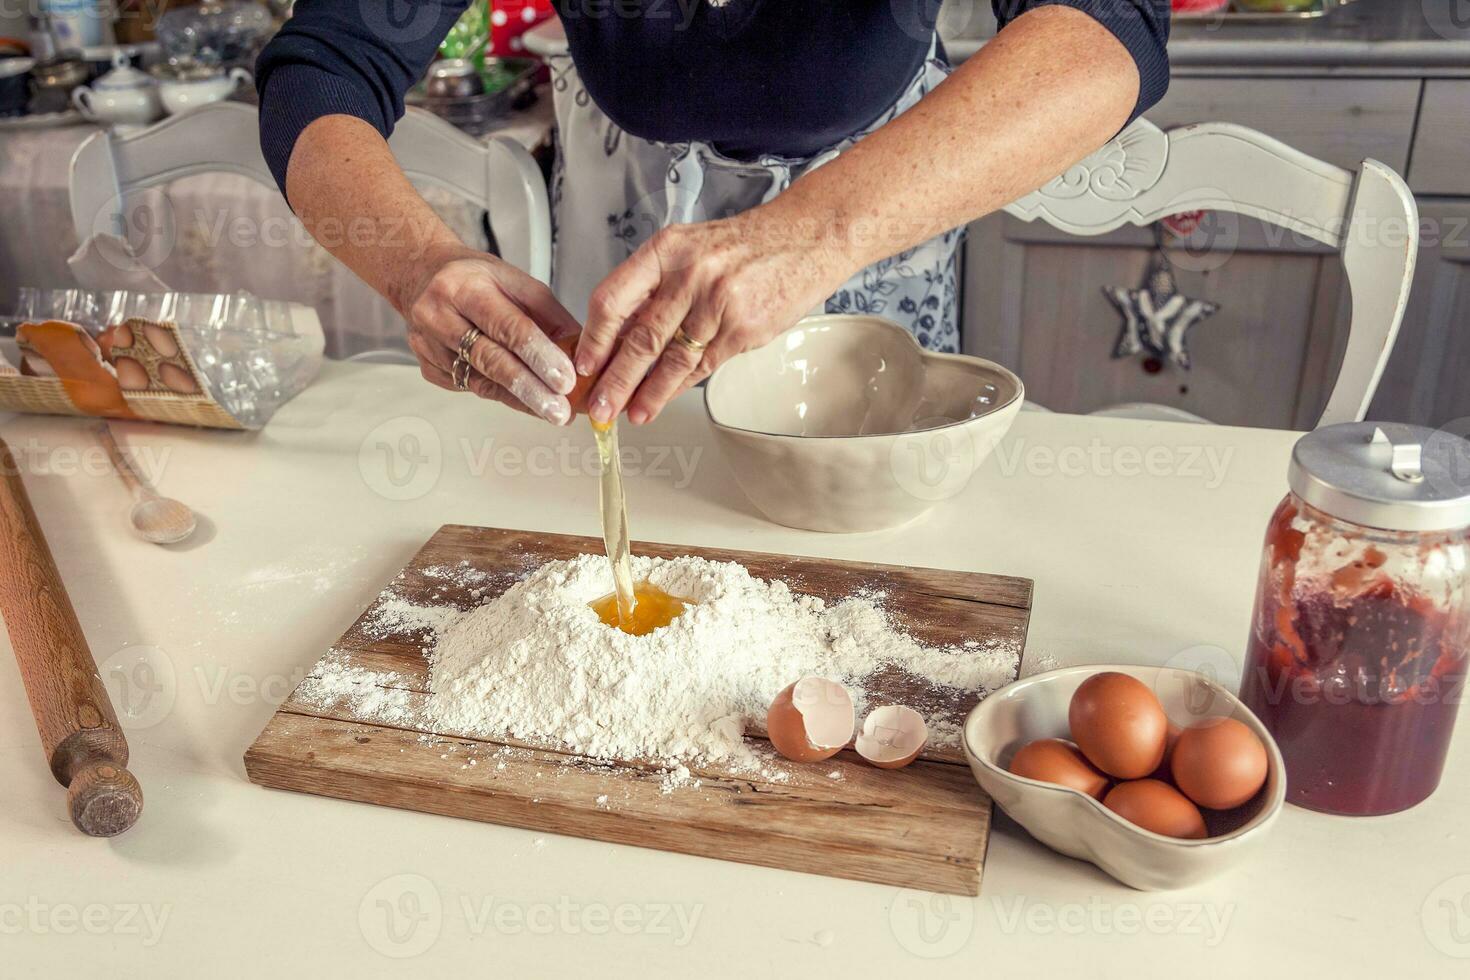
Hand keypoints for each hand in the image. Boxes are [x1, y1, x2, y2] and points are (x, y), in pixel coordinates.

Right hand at [401, 245, 580, 424]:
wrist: (425, 278)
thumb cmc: (477, 280)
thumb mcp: (519, 283)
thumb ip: (551, 317)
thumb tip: (583, 354)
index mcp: (465, 286)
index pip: (507, 326)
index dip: (539, 356)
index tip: (565, 380)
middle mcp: (439, 315)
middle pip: (491, 359)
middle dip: (531, 389)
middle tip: (560, 411)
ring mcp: (428, 345)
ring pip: (481, 381)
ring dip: (521, 400)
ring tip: (552, 412)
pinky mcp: (428, 368)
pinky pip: (470, 388)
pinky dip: (502, 396)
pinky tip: (524, 401)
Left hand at [574, 204, 852, 424]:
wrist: (806, 240)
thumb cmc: (744, 246)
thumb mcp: (690, 249)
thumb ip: (655, 288)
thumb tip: (618, 339)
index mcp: (667, 250)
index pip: (614, 298)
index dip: (594, 337)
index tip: (584, 363)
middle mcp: (690, 276)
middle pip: (640, 338)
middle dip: (615, 379)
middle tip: (598, 405)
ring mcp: (718, 305)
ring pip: (672, 360)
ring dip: (648, 393)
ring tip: (630, 414)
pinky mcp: (744, 331)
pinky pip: (703, 366)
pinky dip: (680, 387)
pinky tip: (665, 399)